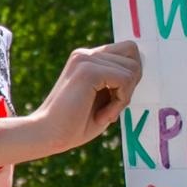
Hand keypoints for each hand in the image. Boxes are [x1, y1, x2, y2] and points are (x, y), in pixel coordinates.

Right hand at [18, 41, 142, 157]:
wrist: (48, 135)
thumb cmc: (75, 124)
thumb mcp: (103, 98)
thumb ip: (118, 81)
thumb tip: (139, 69)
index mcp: (87, 58)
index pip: (128, 51)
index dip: (130, 76)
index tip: (114, 100)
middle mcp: (85, 54)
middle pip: (133, 55)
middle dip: (131, 85)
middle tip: (111, 107)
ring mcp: (85, 59)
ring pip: (132, 69)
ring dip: (125, 97)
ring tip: (104, 114)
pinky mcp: (87, 70)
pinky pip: (125, 80)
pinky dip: (120, 102)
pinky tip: (102, 116)